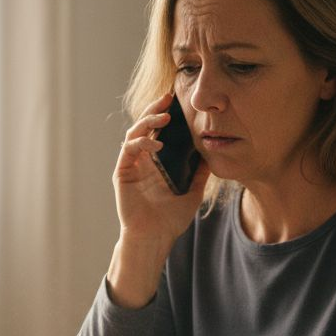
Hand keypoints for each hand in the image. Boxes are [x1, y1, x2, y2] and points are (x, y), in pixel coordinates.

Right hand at [107, 93, 210, 307]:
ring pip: (134, 133)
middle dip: (156, 109)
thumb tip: (213, 150)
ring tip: (165, 116)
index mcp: (156, 160)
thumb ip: (200, 170)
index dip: (166, 113)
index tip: (179, 100)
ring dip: (148, 121)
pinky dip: (142, 143)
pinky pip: (129, 150)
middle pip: (145, 125)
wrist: (155, 238)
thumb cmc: (171, 218)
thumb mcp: (193, 189)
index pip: (159, 129)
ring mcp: (130, 164)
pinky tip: (157, 144)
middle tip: (169, 97)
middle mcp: (141, 159)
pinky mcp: (122, 173)